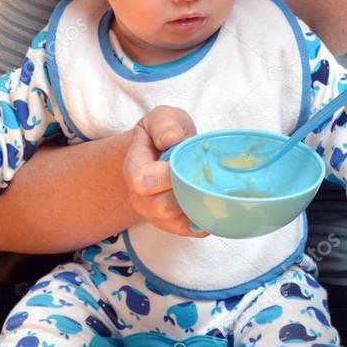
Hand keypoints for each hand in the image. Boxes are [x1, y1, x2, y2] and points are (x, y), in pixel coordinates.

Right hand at [123, 105, 209, 238]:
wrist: (166, 151)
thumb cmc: (165, 133)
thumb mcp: (162, 118)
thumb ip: (164, 124)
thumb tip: (171, 140)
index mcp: (134, 169)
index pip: (144, 181)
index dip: (167, 173)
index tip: (183, 158)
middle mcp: (141, 198)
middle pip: (162, 207)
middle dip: (187, 190)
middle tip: (202, 173)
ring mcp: (157, 215)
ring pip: (178, 222)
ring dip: (198, 204)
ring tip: (209, 185)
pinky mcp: (176, 225)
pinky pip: (193, 229)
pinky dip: (206, 217)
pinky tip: (213, 198)